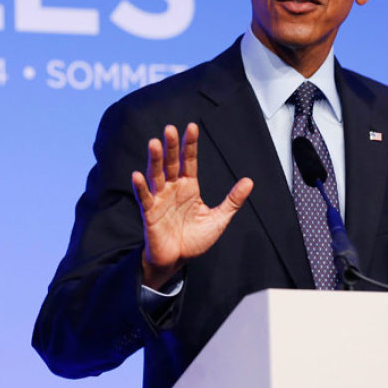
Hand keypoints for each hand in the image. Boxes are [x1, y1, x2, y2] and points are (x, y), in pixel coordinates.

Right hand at [132, 123, 252, 289]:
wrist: (177, 261)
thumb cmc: (194, 240)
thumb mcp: (218, 219)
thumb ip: (232, 200)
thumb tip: (250, 181)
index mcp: (189, 187)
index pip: (189, 161)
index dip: (190, 145)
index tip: (191, 127)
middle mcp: (173, 189)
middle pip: (171, 163)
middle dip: (171, 146)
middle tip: (170, 128)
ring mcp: (160, 199)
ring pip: (156, 175)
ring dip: (154, 160)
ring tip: (154, 143)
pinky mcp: (149, 213)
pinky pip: (145, 198)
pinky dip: (140, 187)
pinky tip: (137, 175)